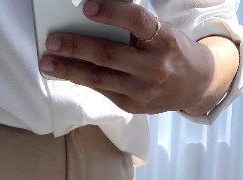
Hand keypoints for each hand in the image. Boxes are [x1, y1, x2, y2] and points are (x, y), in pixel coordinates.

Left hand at [39, 0, 213, 114]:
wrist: (194, 85)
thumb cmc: (171, 50)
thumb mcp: (161, 32)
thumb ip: (134, 28)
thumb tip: (92, 19)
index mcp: (164, 40)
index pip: (137, 22)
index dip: (112, 12)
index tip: (87, 7)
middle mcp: (154, 67)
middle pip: (110, 55)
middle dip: (77, 47)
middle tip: (52, 40)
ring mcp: (142, 91)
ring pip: (100, 79)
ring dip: (70, 70)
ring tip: (48, 63)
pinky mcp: (132, 106)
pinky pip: (102, 91)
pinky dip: (81, 80)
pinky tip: (65, 73)